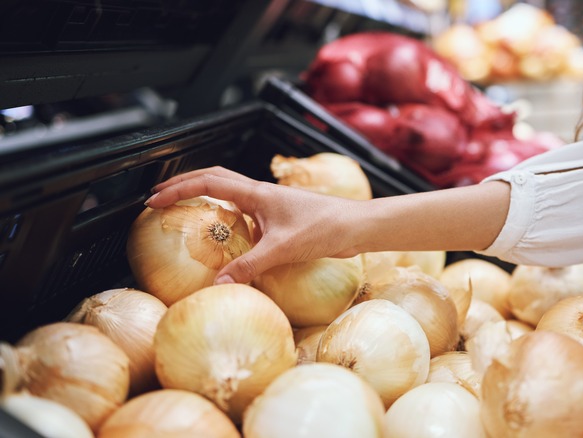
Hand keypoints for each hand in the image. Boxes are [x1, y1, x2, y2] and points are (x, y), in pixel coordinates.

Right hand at [146, 166, 364, 283]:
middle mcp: (261, 195)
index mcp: (257, 194)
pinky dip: (227, 217)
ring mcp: (271, 205)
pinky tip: (226, 238)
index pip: (208, 182)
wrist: (357, 227)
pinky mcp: (280, 219)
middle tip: (160, 197)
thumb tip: (218, 284)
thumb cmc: (325, 229)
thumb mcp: (282, 249)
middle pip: (214, 178)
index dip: (178, 189)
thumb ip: (249, 266)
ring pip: (230, 193)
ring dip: (205, 196)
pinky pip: (245, 212)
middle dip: (184, 185)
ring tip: (185, 211)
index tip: (154, 200)